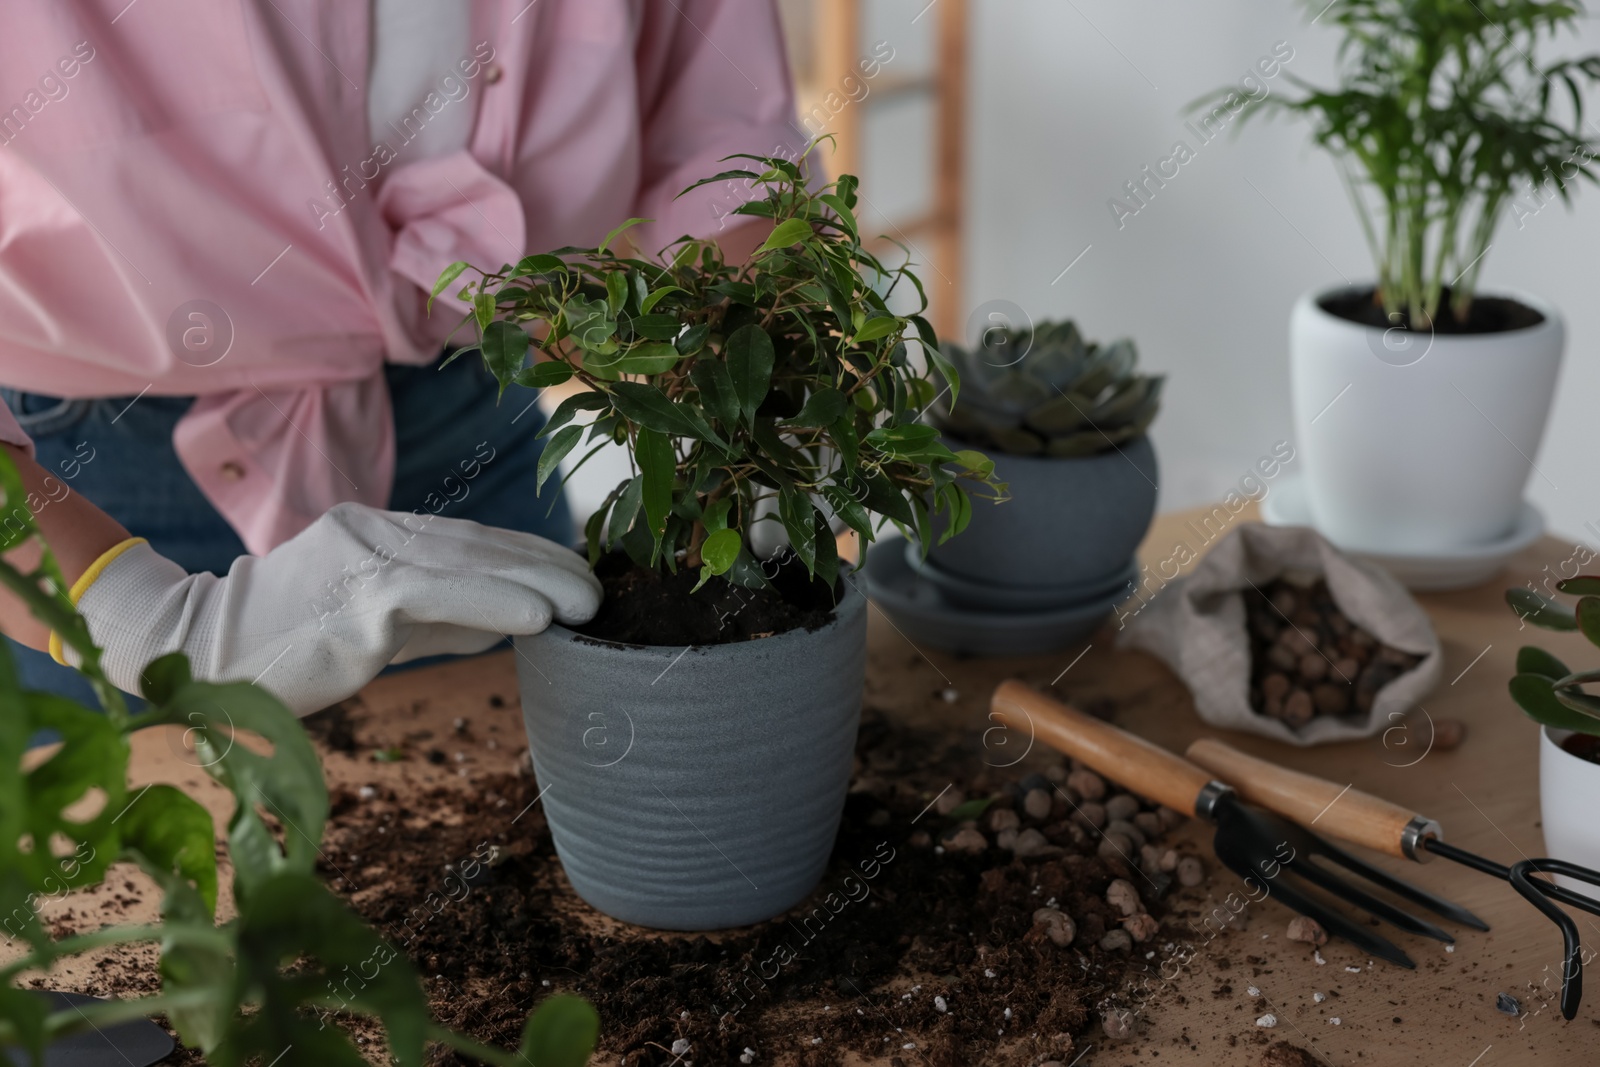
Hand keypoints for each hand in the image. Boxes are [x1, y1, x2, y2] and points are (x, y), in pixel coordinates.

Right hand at [67, 502, 600, 714]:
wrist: (192, 654)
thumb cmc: (283, 646)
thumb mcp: (374, 625)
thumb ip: (439, 619)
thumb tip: (513, 623)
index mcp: (376, 534)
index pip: (469, 537)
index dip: (530, 551)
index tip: (579, 568)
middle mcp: (373, 534)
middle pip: (477, 544)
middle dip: (546, 564)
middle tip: (600, 587)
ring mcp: (360, 562)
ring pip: (466, 564)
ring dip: (537, 582)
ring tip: (587, 602)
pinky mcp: (353, 603)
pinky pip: (436, 597)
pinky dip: (493, 604)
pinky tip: (538, 617)